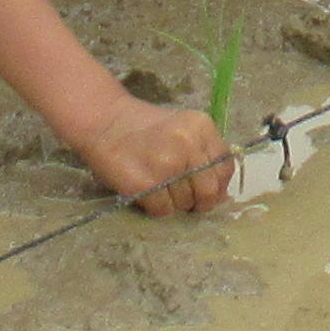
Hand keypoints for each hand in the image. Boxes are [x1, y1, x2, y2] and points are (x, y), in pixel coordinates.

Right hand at [74, 95, 236, 216]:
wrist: (104, 120)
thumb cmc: (145, 127)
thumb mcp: (182, 129)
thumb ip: (203, 155)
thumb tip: (220, 196)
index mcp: (202, 127)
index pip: (225, 167)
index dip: (218, 184)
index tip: (205, 189)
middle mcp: (188, 145)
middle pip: (209, 191)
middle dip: (200, 202)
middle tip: (185, 198)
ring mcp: (167, 165)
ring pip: (185, 203)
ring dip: (174, 202)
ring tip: (158, 186)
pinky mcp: (145, 184)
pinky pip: (162, 210)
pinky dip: (156, 207)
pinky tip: (146, 191)